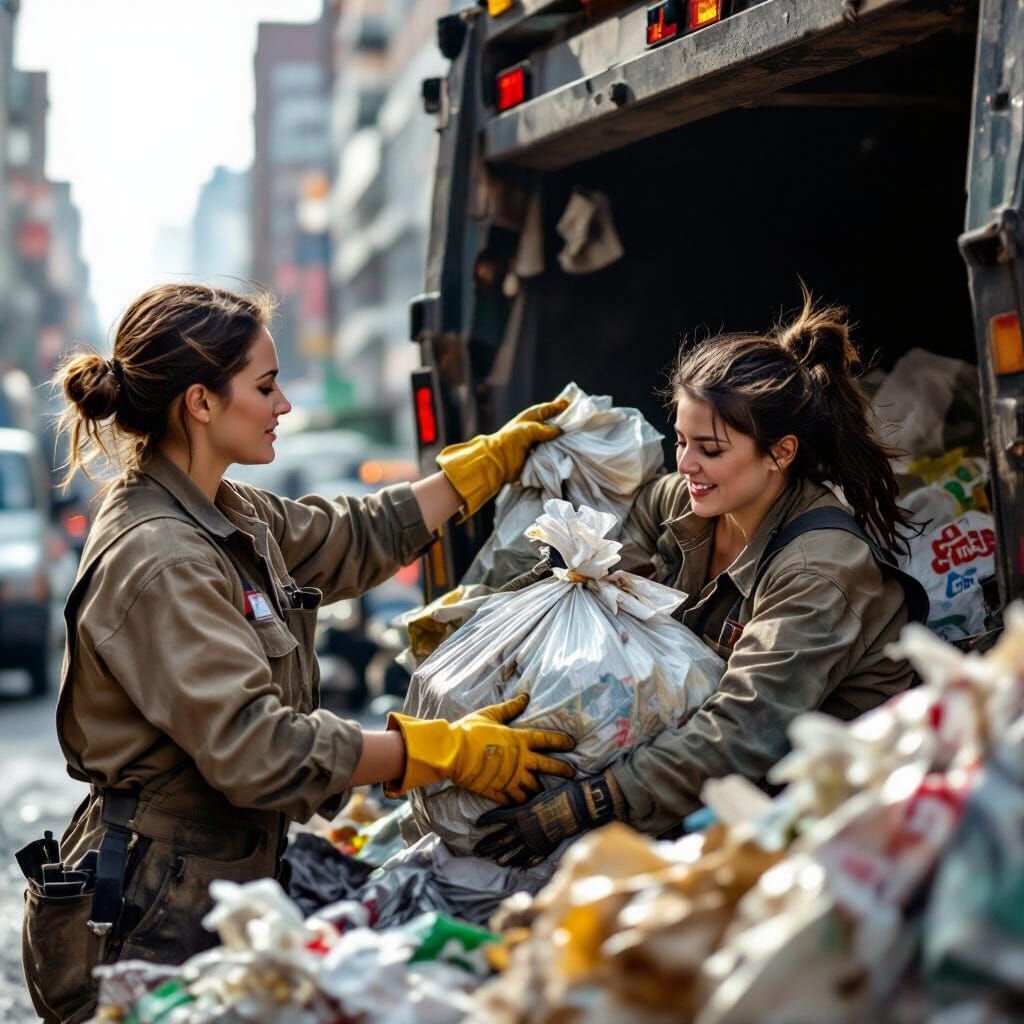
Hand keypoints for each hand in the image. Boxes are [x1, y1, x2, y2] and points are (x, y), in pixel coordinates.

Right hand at [384, 694, 574, 804]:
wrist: (452, 752)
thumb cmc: (470, 730)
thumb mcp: (490, 714)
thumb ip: (510, 708)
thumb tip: (525, 696)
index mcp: (519, 740)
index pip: (547, 740)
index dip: (561, 742)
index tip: (572, 744)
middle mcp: (520, 761)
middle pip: (549, 767)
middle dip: (563, 770)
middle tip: (572, 773)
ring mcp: (511, 778)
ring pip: (534, 788)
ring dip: (539, 789)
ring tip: (544, 791)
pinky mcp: (499, 791)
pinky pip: (515, 800)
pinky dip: (520, 801)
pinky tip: (523, 803)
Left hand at [436, 398, 568, 519]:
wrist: (498, 462)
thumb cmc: (510, 440)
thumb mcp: (528, 429)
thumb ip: (545, 429)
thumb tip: (559, 432)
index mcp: (530, 419)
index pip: (547, 410)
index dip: (558, 406)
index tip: (570, 404)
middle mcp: (534, 430)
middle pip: (553, 425)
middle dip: (564, 425)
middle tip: (580, 423)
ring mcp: (536, 444)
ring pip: (553, 440)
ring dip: (562, 440)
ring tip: (577, 438)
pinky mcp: (537, 457)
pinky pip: (551, 453)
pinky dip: (558, 452)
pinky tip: (569, 452)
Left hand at [473, 769, 625, 866]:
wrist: (576, 806)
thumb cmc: (557, 795)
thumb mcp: (535, 796)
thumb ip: (523, 805)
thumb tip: (513, 808)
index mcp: (519, 813)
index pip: (497, 818)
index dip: (486, 821)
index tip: (476, 824)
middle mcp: (523, 829)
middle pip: (501, 839)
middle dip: (488, 845)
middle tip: (476, 851)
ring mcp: (534, 841)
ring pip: (513, 852)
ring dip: (502, 856)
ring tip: (494, 860)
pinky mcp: (545, 848)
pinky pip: (532, 858)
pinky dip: (525, 863)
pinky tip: (519, 866)